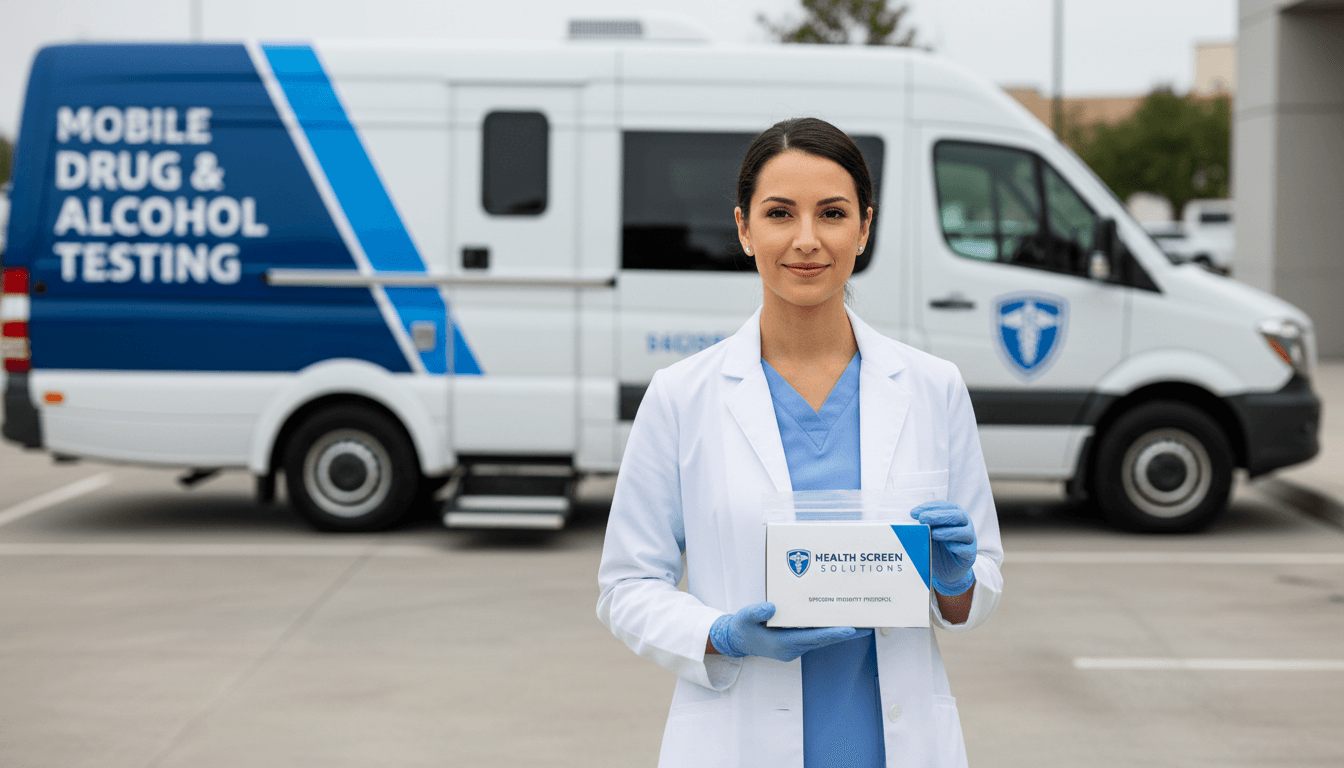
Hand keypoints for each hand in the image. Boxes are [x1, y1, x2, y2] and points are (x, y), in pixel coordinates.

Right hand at [708, 602, 869, 661]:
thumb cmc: (742, 628)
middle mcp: (793, 649)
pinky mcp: (795, 645)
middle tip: (866, 626)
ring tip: (859, 625)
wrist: (736, 641)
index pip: (814, 638)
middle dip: (845, 634)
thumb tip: (772, 606)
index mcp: (783, 644)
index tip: (850, 629)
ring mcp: (795, 648)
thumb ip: (756, 611)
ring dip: (839, 634)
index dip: (833, 633)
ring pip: (822, 640)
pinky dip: (828, 632)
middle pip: (824, 640)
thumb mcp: (744, 617)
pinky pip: (815, 639)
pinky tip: (837, 623)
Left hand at [912, 500, 976, 595]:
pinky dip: (956, 547)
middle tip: (922, 518)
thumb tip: (910, 522)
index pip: (945, 506)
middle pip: (958, 515)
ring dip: (948, 532)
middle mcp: (965, 525)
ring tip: (933, 533)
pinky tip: (947, 546)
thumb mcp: (929, 534)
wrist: (947, 570)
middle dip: (939, 516)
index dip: (930, 507)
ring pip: (965, 532)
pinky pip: (966, 550)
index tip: (913, 513)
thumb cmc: (938, 547)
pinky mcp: (970, 555)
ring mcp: (970, 540)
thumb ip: (924, 526)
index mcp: (954, 515)